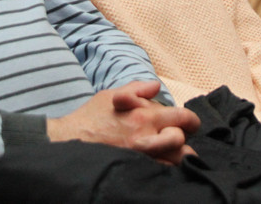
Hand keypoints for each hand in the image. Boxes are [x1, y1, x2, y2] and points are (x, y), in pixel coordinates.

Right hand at [47, 80, 199, 164]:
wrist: (69, 140)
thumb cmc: (91, 116)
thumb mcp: (112, 94)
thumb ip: (137, 88)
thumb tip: (157, 87)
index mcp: (144, 115)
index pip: (183, 117)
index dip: (191, 120)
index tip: (190, 124)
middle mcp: (145, 137)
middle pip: (183, 143)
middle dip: (184, 140)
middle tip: (178, 139)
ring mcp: (140, 156)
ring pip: (174, 161)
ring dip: (176, 156)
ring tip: (172, 153)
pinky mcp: (133, 169)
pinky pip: (159, 172)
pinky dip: (164, 168)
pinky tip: (159, 163)